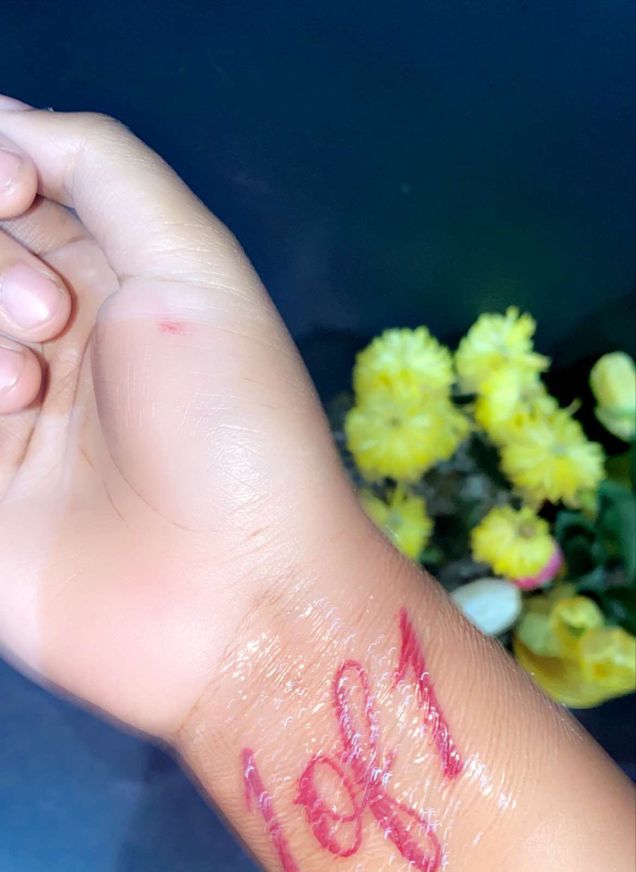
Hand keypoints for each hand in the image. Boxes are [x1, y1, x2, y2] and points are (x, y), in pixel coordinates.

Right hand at [0, 98, 361, 735]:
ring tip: (23, 392)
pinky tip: (3, 421)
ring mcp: (1, 425)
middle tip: (53, 330)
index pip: (2, 187)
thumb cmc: (235, 434)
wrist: (236, 600)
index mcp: (103, 282)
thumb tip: (6, 121)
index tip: (23, 202)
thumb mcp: (195, 270)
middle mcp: (41, 343)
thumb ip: (105, 171)